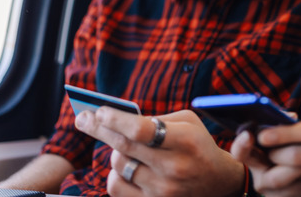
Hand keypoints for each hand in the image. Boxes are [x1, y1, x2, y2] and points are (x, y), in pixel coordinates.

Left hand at [75, 108, 244, 196]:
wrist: (218, 183)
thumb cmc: (198, 145)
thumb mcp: (188, 123)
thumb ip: (157, 119)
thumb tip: (117, 118)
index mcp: (186, 141)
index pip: (142, 130)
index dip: (117, 120)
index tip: (100, 111)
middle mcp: (174, 167)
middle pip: (125, 146)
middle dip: (99, 129)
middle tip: (82, 118)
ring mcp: (163, 190)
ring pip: (118, 166)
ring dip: (115, 152)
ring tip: (123, 147)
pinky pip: (116, 188)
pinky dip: (116, 174)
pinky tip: (124, 167)